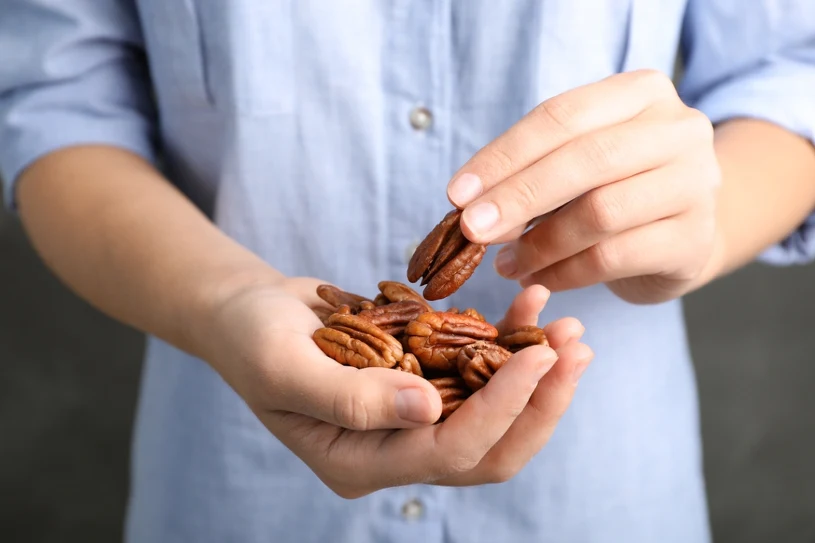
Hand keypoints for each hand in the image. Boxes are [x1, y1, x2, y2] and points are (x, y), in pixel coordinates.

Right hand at [200, 277, 591, 497]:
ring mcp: (411, 416)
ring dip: (536, 374)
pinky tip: (528, 309)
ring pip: (493, 412)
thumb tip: (430, 407)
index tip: (537, 355)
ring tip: (568, 328)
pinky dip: (506, 343)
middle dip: (539, 402)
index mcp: (359, 462)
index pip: (448, 452)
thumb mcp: (285, 366)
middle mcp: (394, 449)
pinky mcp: (422, 379)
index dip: (500, 409)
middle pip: (489, 447)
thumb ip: (352, 397)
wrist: (246, 311)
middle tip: (575, 348)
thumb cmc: (251, 338)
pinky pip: (476, 372)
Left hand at [446, 69, 721, 303]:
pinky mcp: (693, 239)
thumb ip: (532, 171)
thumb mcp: (578, 162)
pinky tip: (538, 278)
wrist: (684, 231)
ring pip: (600, 212)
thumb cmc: (617, 186)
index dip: (503, 156)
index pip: (561, 116)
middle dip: (517, 196)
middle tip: (471, 230)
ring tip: (506, 263)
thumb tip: (472, 205)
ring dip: (540, 243)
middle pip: (585, 159)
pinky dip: (565, 272)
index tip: (457, 193)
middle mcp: (678, 130)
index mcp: (642, 93)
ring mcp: (694, 184)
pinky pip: (613, 258)